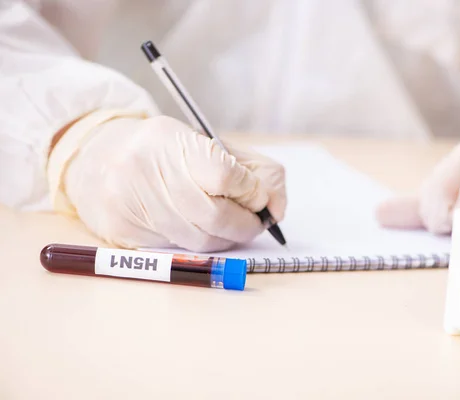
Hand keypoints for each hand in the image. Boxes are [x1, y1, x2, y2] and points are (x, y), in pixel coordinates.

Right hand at [56, 113, 286, 251]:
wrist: (95, 157)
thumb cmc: (161, 150)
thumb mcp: (201, 142)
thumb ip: (248, 168)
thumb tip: (276, 204)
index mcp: (169, 139)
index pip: (223, 174)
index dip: (250, 191)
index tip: (259, 196)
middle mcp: (145, 170)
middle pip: (215, 215)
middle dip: (246, 224)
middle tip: (257, 222)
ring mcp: (130, 203)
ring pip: (199, 238)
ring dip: (228, 238)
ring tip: (234, 228)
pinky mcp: (123, 229)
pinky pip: (177, 247)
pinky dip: (200, 243)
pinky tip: (202, 230)